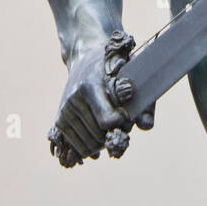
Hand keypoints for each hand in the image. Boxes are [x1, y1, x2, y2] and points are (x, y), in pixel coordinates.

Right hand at [47, 31, 154, 166]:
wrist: (85, 57)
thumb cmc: (114, 68)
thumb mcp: (131, 77)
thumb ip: (143, 101)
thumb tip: (146, 126)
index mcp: (90, 85)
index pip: (107, 120)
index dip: (121, 123)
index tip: (127, 114)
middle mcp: (73, 99)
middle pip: (98, 136)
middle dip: (113, 133)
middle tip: (120, 122)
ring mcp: (64, 111)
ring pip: (88, 146)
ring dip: (102, 143)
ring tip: (110, 127)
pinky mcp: (59, 120)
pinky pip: (78, 147)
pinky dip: (91, 147)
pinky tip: (98, 135)